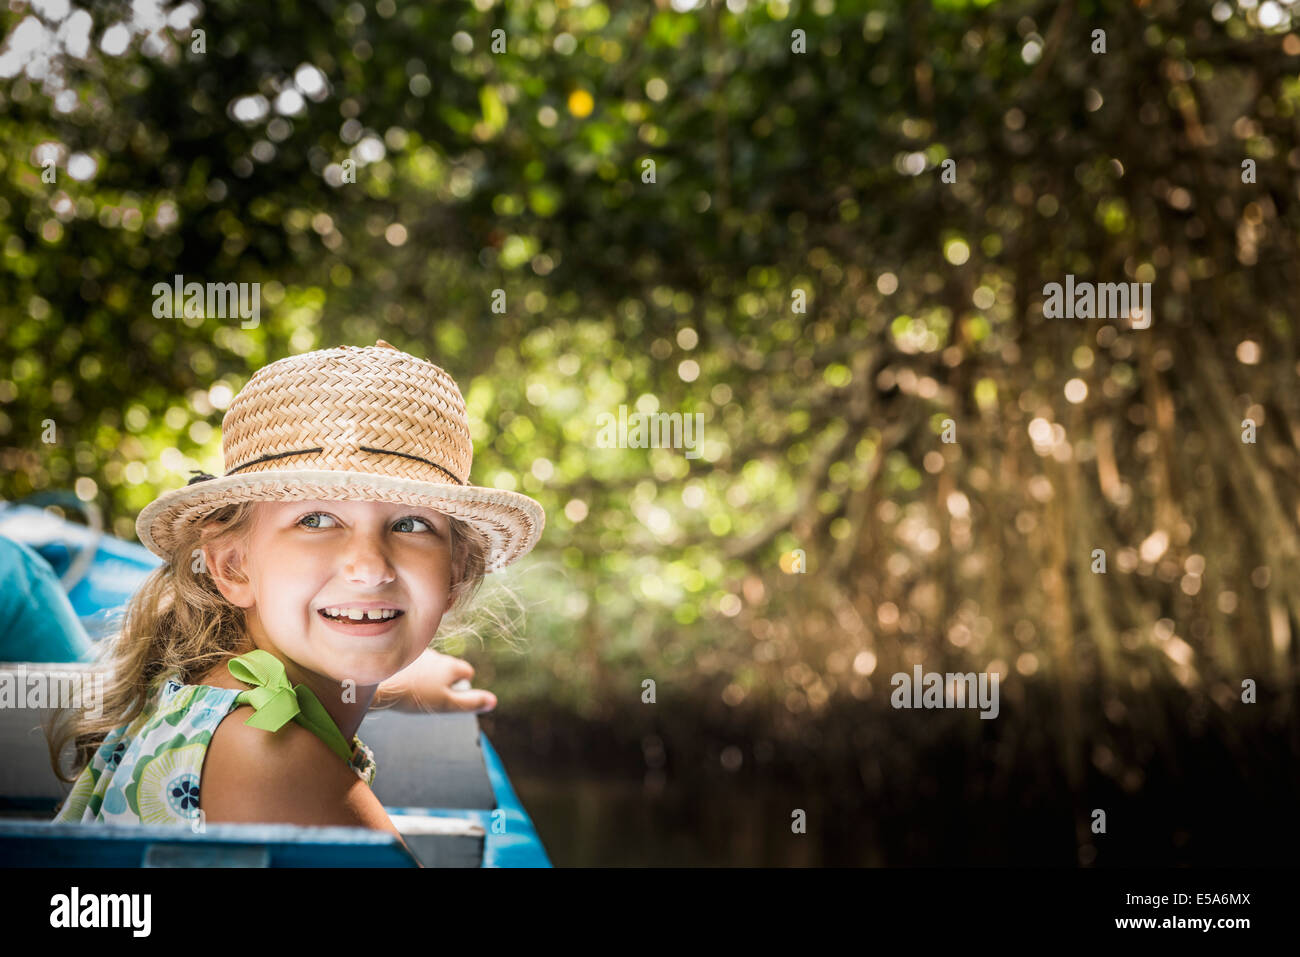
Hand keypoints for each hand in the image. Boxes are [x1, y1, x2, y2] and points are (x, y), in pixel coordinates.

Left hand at [373, 648, 497, 714]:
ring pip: (429, 664)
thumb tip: (493, 701)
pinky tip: (399, 682)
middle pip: (448, 667)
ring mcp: (419, 653)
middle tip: (428, 696)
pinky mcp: (400, 653)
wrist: (377, 682)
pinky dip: (409, 670)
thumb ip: (470, 702)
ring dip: (425, 674)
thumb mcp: (445, 704)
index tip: (448, 696)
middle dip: (443, 679)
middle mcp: (438, 655)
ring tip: (411, 690)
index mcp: (451, 666)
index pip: (467, 672)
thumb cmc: (414, 695)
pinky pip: (411, 661)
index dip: (461, 686)